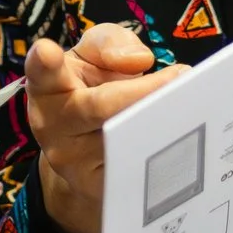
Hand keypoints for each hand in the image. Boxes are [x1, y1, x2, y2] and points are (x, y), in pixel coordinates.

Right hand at [26, 24, 189, 232]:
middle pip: (100, 108)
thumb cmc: (89, 90)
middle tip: (181, 76)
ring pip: (124, 141)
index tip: (48, 51)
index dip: (43, 63)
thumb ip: (109, 44)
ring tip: (190, 104)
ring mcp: (73, 163)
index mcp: (47, 87)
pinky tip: (184, 134)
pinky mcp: (98, 188)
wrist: (81, 151)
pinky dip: (164, 149)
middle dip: (143, 91)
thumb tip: (139, 61)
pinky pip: (137, 167)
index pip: (42, 72)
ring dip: (161, 121)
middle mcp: (51, 126)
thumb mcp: (91, 56)